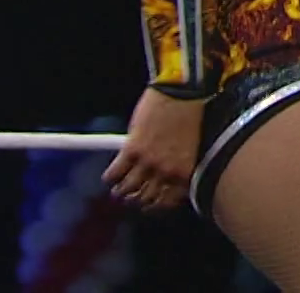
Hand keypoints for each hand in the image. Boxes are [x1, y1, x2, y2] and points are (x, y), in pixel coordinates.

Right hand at [101, 87, 203, 212]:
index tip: (148, 207)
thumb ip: (178, 164)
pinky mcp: (132, 149)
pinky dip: (110, 177)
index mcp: (184, 171)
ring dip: (120, 191)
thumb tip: (164, 177)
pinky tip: (109, 177)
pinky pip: (115, 172)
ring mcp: (148, 162)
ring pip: (128, 188)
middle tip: (129, 198)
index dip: (155, 206)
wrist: (180, 91)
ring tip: (117, 190)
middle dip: (136, 200)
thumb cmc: (190, 113)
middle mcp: (166, 171)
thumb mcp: (190, 145)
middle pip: (146, 197)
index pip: (168, 201)